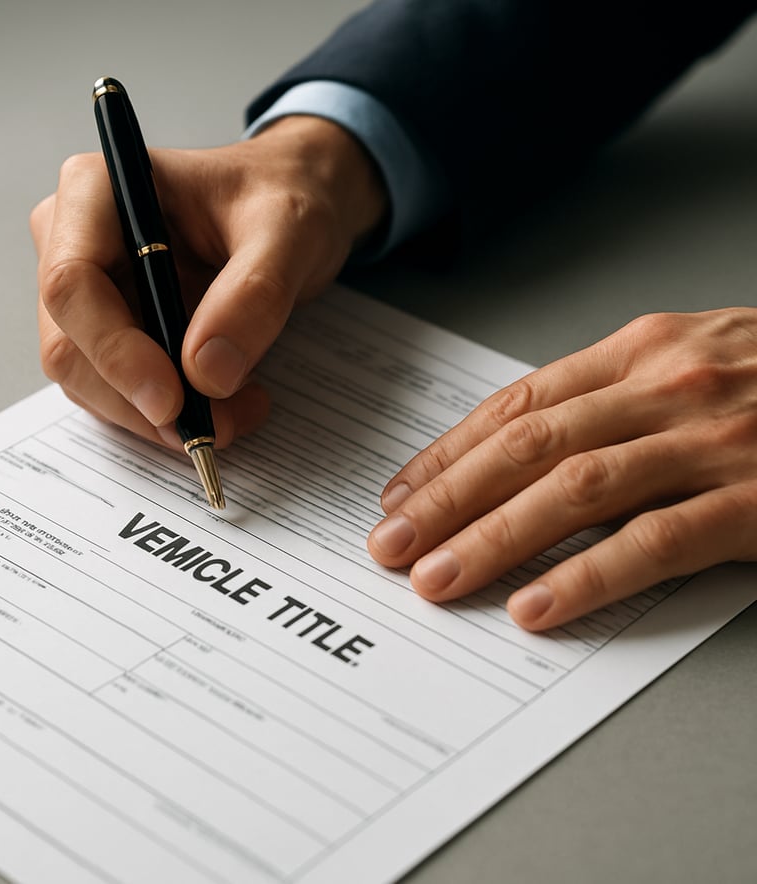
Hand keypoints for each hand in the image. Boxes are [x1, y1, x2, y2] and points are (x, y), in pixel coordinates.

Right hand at [30, 116, 387, 448]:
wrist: (293, 207)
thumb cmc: (283, 196)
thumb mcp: (288, 232)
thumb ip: (254, 294)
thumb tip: (208, 373)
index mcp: (97, 192)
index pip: (72, 284)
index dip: (115, 353)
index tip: (172, 400)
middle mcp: (77, 242)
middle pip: (73, 346)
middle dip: (143, 400)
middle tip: (221, 424)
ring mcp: (94, 293)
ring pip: (93, 382)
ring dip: (162, 417)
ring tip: (241, 410)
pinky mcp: (117, 332)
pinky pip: (123, 392)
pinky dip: (172, 414)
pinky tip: (227, 405)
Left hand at [367, 309, 756, 629]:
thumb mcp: (691, 360)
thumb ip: (611, 396)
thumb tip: (523, 447)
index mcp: (642, 352)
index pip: (517, 405)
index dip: (448, 452)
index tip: (402, 492)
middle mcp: (665, 387)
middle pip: (528, 447)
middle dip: (447, 499)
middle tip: (391, 545)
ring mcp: (712, 441)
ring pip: (575, 490)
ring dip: (494, 537)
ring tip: (438, 578)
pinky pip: (655, 543)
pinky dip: (588, 577)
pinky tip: (537, 606)